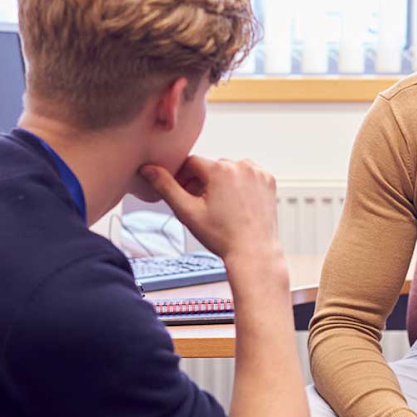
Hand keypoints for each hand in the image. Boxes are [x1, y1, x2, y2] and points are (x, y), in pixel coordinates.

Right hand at [140, 157, 282, 267]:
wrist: (254, 252)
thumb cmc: (222, 236)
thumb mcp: (187, 212)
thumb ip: (165, 187)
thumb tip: (147, 169)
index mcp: (220, 169)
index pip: (191, 163)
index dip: (183, 178)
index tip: (183, 194)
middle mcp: (241, 165)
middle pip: (211, 167)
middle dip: (202, 182)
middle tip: (199, 205)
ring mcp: (257, 172)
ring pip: (229, 170)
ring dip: (221, 182)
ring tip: (219, 206)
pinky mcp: (269, 181)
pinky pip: (247, 175)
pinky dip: (240, 184)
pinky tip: (236, 204)